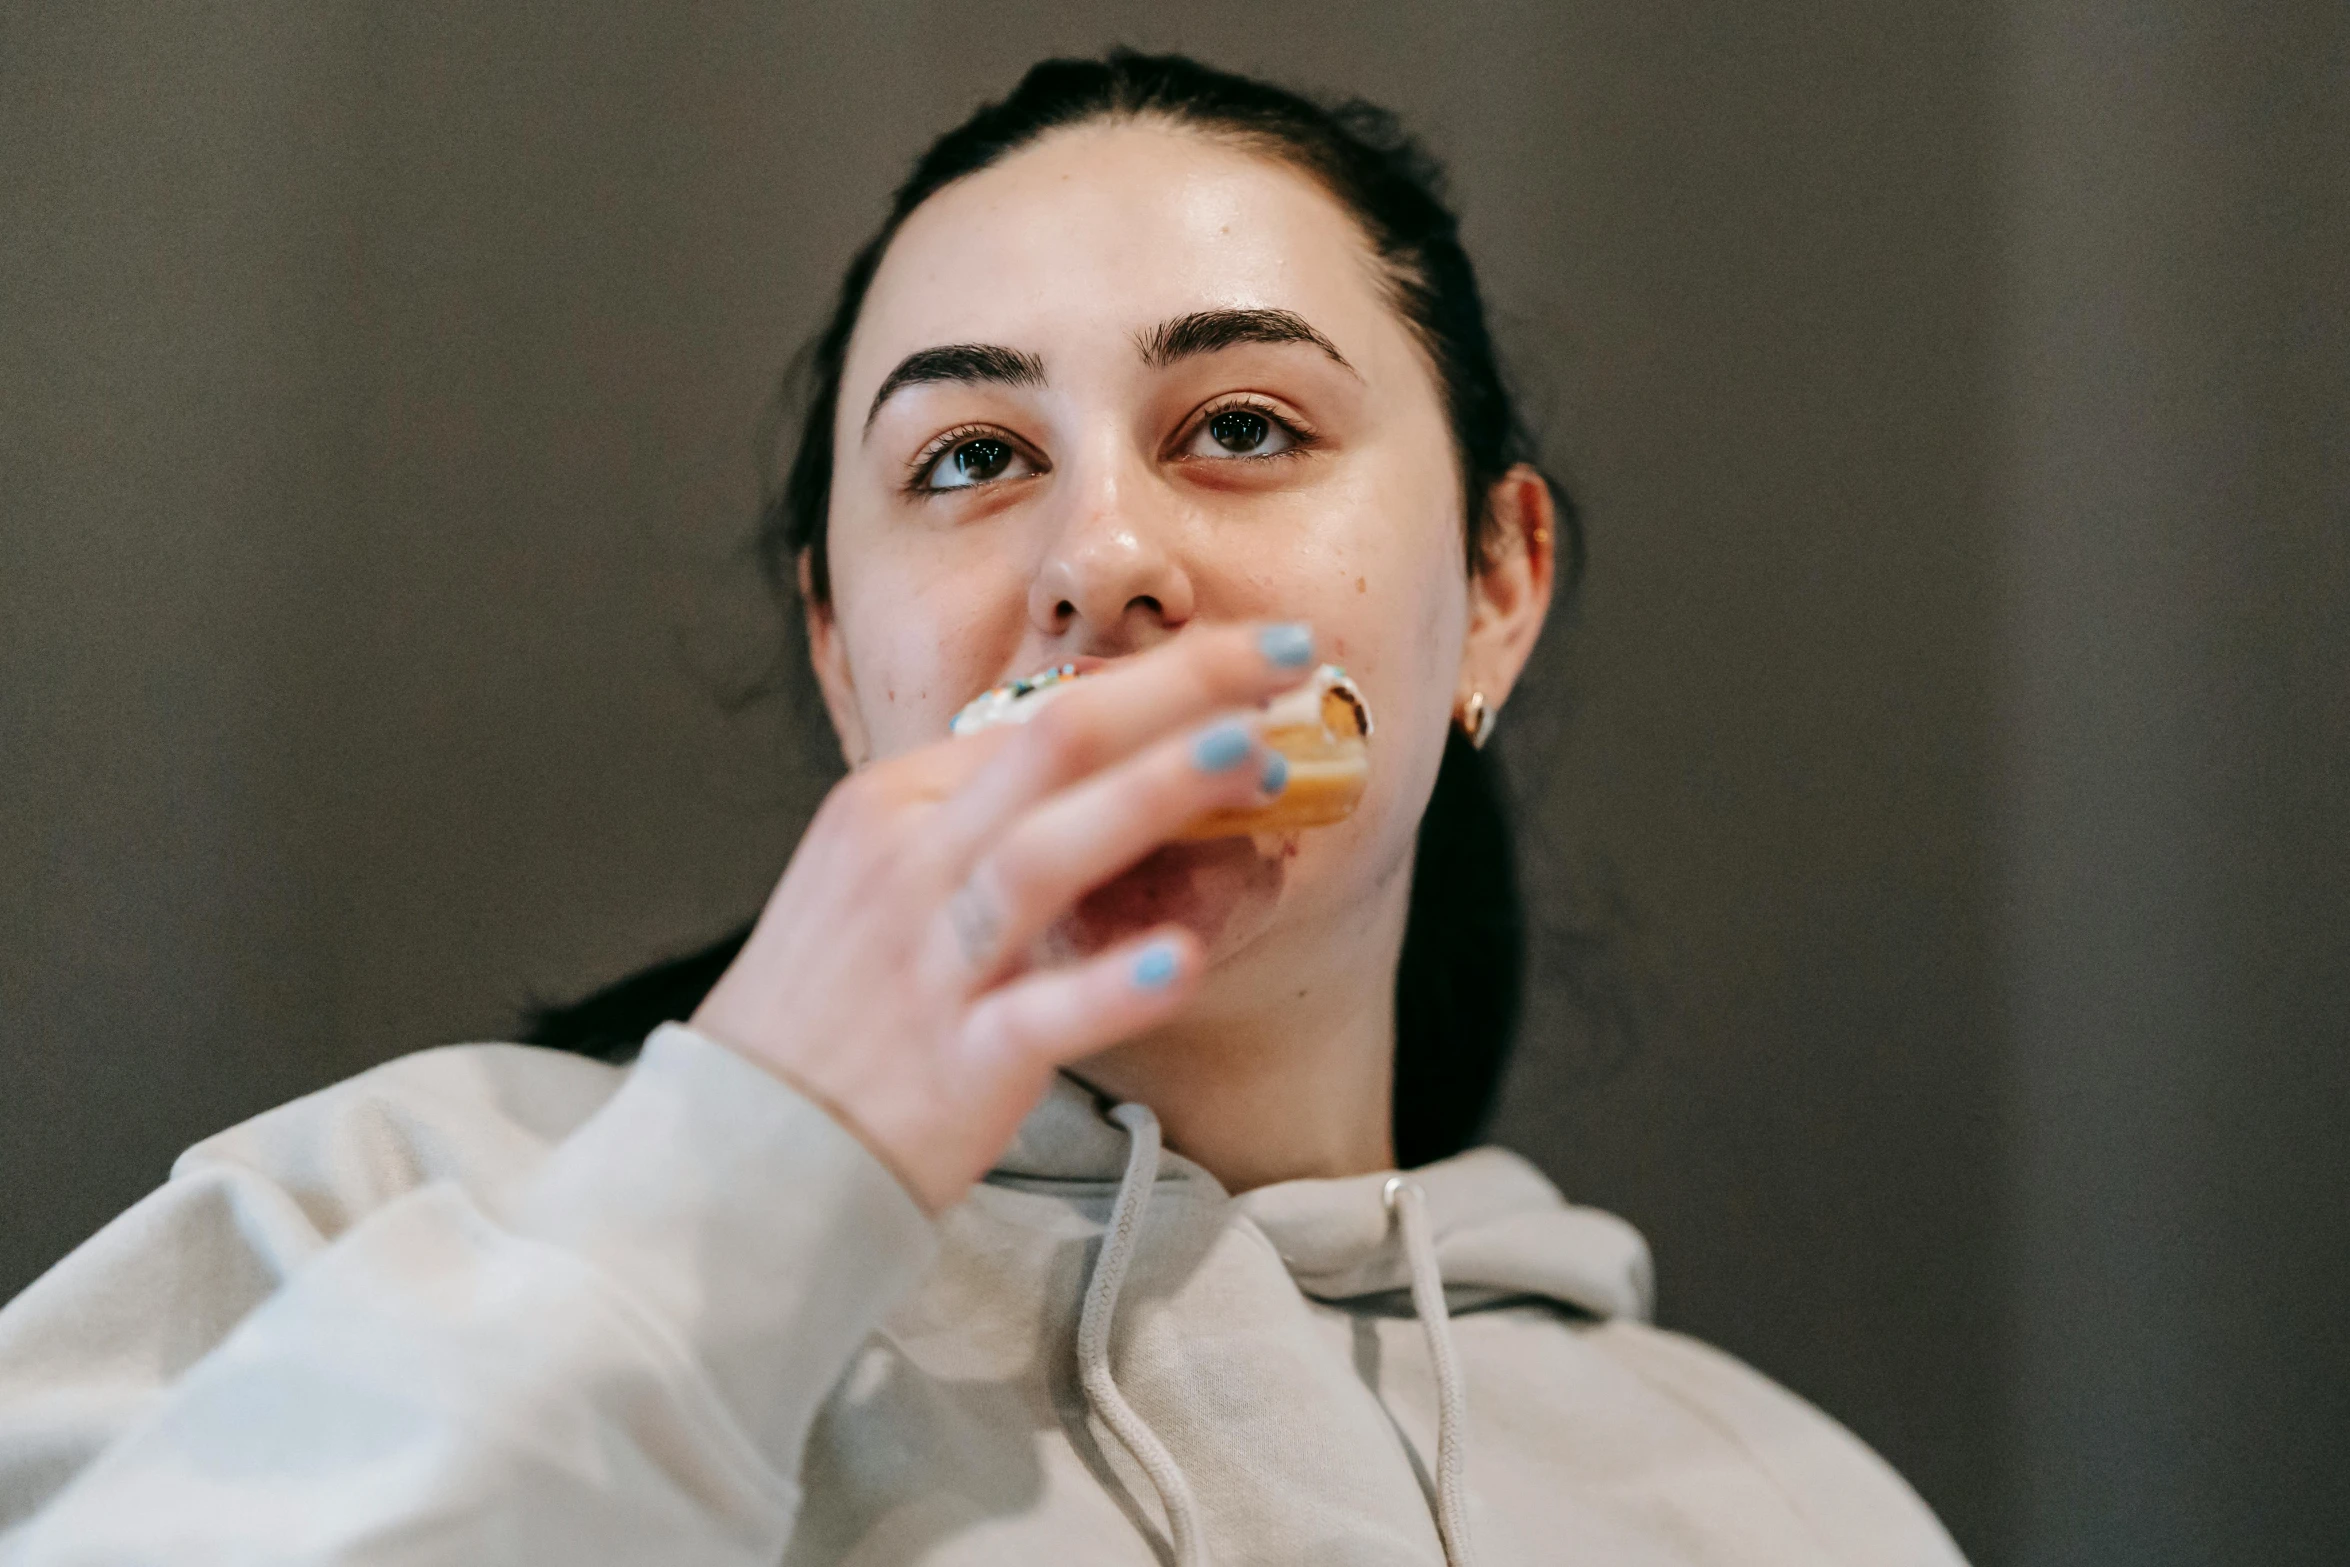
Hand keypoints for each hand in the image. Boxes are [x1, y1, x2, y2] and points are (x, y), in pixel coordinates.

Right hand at [689, 623, 1316, 1212]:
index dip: (1160, 680)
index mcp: (892, 808)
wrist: (744, 1148)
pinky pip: (1037, 1015)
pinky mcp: (954, 1063)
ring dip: (1155, 796)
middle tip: (1289, 656)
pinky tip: (1180, 962)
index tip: (1259, 657)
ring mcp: (928, 964)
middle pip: (1051, 747)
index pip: (1039, 719)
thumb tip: (1107, 769)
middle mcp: (908, 865)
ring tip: (1257, 757)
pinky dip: (1108, 987)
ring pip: (1044, 856)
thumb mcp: (879, 880)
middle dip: (1178, 689)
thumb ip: (977, 821)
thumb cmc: (830, 1008)